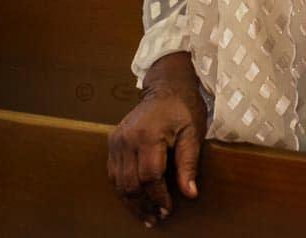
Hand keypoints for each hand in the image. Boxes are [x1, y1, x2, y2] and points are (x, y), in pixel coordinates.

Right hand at [107, 52, 206, 226]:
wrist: (166, 86)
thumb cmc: (183, 108)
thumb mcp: (193, 132)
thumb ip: (189, 163)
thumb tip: (190, 193)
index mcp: (148, 136)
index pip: (150, 177)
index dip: (158, 197)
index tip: (168, 210)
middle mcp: (126, 139)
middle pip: (130, 184)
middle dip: (143, 205)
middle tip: (155, 219)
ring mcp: (116, 140)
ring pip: (118, 182)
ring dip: (131, 202)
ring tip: (145, 215)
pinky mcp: (112, 142)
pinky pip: (113, 173)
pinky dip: (123, 189)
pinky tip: (134, 199)